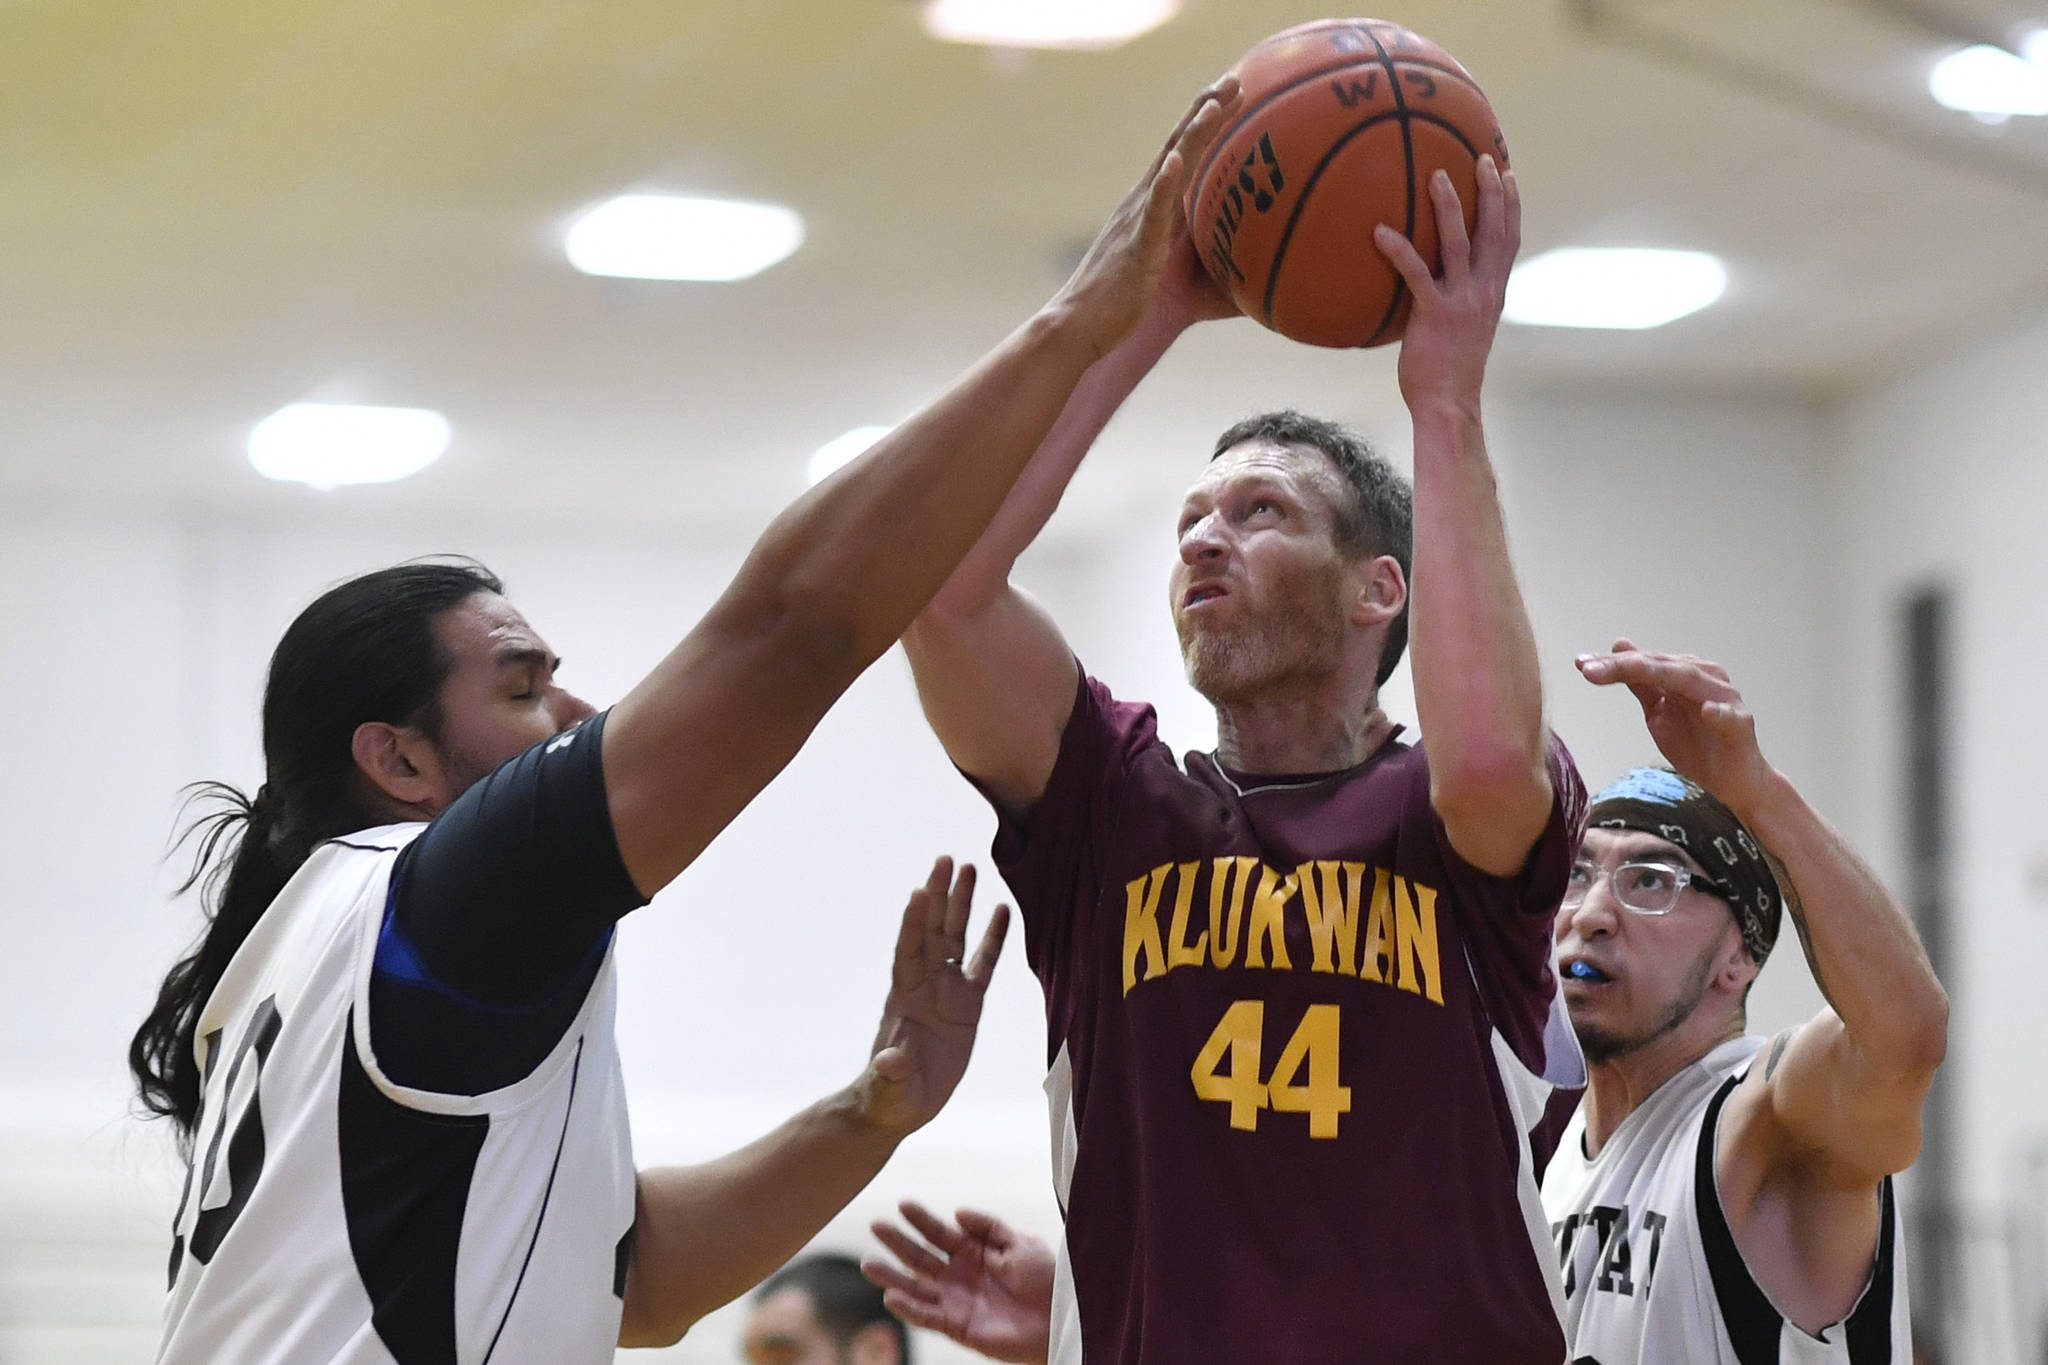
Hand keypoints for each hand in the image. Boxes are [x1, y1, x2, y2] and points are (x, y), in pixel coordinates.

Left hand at [853, 858, 1008, 1136]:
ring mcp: (947, 991)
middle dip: (938, 896)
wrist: (900, 1104)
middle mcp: (925, 985)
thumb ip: (892, 1072)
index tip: (918, 893)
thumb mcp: (890, 1087)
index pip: (908, 953)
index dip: (912, 925)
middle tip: (946, 859)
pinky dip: (992, 938)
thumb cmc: (889, 1096)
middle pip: (933, 931)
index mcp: (903, 998)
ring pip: (956, 938)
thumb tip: (890, 1060)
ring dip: (962, 905)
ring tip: (971, 867)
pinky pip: (983, 965)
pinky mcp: (968, 1005)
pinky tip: (1002, 910)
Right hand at [863, 1201, 1055, 1363]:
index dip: (922, 1219)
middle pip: (921, 1256)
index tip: (903, 1205)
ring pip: (916, 1287)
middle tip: (876, 1226)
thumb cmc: (1046, 1277)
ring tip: (869, 1264)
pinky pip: (928, 1317)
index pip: (940, 1232)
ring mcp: (956, 1301)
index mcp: (973, 1251)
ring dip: (892, 1277)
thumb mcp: (1019, 1242)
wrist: (1062, 1315)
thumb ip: (988, 1226)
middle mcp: (959, 1275)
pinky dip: (909, 1308)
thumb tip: (956, 1212)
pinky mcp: (958, 1326)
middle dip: (898, 1242)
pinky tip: (891, 1296)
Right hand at [1049, 74, 1242, 359]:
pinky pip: (1152, 212)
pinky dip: (1164, 184)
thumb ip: (1178, 247)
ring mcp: (1138, 222)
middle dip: (1208, 111)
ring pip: (1169, 169)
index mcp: (1148, 207)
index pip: (1181, 154)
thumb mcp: (1155, 266)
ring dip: (1193, 134)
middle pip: (1178, 147)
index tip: (1233, 93)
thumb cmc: (1118, 305)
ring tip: (1215, 103)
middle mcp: (1141, 203)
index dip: (1206, 122)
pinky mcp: (1137, 248)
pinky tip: (1174, 162)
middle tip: (1236, 78)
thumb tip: (1210, 245)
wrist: (1078, 325)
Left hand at [1373, 155, 1518, 411]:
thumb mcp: (1464, 329)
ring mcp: (1462, 301)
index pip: (1509, 240)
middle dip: (1491, 190)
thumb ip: (1459, 301)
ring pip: (1460, 242)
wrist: (1449, 403)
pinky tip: (1380, 232)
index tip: (1508, 173)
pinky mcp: (1434, 313)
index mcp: (1493, 293)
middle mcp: (1484, 291)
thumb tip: (1437, 282)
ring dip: (1450, 206)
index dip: (1511, 204)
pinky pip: (1416, 273)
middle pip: (1494, 230)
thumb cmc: (1449, 371)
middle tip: (1482, 157)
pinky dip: (1399, 250)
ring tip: (1437, 176)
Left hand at [1576, 639, 1776, 815]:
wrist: (1731, 781)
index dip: (1612, 663)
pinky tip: (1707, 711)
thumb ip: (1640, 682)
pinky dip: (1719, 713)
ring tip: (1628, 668)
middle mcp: (1705, 678)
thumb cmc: (1696, 743)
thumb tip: (1619, 647)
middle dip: (1624, 665)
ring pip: (1691, 680)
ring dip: (1660, 673)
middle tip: (1590, 669)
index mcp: (1683, 673)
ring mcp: (1725, 700)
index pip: (1644, 663)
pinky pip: (1729, 717)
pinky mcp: (1740, 726)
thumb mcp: (1658, 712)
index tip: (1580, 663)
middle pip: (1661, 666)